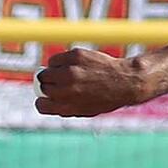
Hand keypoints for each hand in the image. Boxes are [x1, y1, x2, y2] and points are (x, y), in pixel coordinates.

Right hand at [33, 46, 151, 116]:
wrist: (126, 82)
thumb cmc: (106, 98)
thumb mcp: (84, 110)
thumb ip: (64, 107)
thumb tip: (45, 99)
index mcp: (67, 107)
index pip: (41, 105)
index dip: (43, 101)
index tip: (47, 97)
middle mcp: (67, 89)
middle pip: (42, 85)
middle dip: (49, 85)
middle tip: (60, 84)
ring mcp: (70, 71)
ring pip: (46, 71)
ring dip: (53, 73)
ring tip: (68, 74)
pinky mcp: (74, 56)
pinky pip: (56, 60)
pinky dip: (60, 62)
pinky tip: (73, 65)